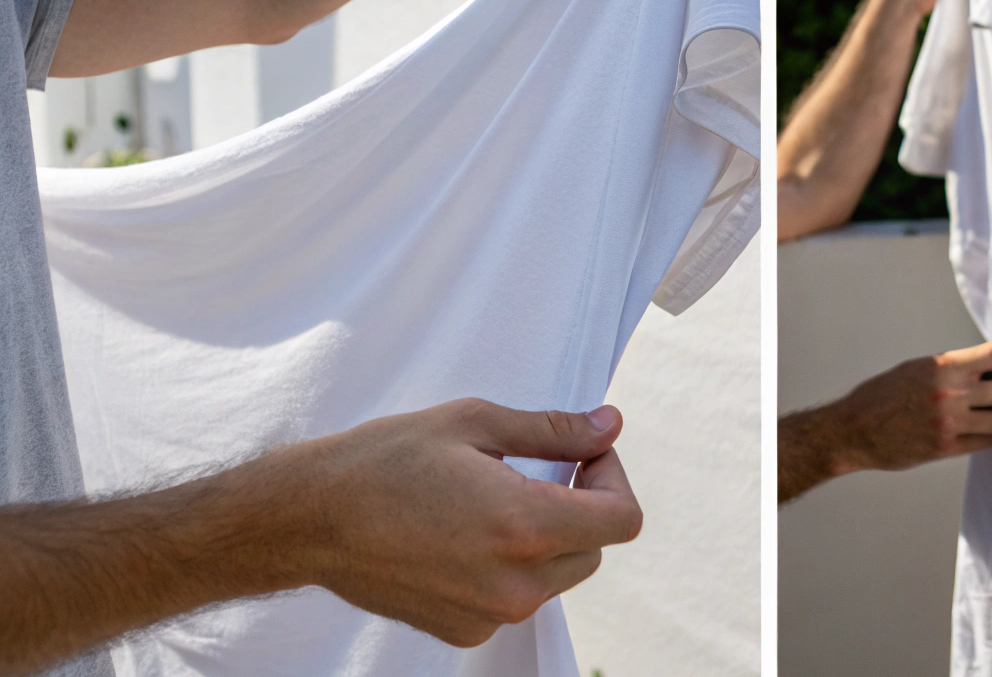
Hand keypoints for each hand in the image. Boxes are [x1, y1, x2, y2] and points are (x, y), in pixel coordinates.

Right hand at [0, 400, 639, 670]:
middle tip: (541, 465)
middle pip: (595, 547)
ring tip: (498, 496)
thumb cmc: (386, 460)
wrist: (308, 519)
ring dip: (550, 535)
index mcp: (526, 526)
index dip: (612, 476)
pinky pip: (518, 597)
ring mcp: (490, 615)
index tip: (581, 452)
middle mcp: (516, 583)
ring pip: (560, 575)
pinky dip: (512, 565)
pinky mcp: (464, 631)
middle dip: (582, 503)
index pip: (622, 518)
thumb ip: (553, 430)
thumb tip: (608, 425)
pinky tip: (468, 532)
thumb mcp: (475, 423)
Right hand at [778, 338, 991, 502]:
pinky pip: (988, 441)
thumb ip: (956, 368)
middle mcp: (950, 393)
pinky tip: (980, 429)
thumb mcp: (919, 368)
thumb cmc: (885, 394)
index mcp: (942, 366)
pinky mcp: (946, 447)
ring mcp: (950, 422)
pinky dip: (991, 434)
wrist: (855, 429)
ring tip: (986, 411)